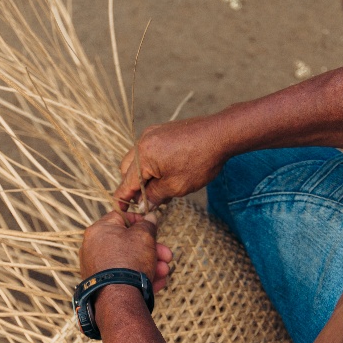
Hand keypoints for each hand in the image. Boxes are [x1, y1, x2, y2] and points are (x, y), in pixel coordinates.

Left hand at [80, 211, 172, 292]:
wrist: (118, 298)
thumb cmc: (129, 261)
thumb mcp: (144, 236)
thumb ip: (148, 224)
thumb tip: (150, 217)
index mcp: (99, 230)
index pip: (121, 217)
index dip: (140, 220)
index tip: (153, 227)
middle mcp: (93, 247)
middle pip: (128, 242)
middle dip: (153, 249)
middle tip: (167, 255)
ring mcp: (96, 267)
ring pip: (129, 261)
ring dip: (151, 264)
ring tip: (164, 272)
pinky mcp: (101, 285)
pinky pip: (123, 276)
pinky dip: (140, 277)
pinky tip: (157, 283)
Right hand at [114, 116, 228, 210]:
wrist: (220, 134)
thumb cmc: (201, 161)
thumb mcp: (177, 186)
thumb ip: (155, 196)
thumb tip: (143, 204)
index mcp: (143, 156)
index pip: (126, 183)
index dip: (123, 199)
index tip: (121, 211)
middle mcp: (142, 142)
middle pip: (127, 170)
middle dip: (133, 187)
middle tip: (147, 201)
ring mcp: (151, 134)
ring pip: (137, 160)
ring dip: (143, 176)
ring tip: (160, 189)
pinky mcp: (160, 131)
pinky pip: (147, 151)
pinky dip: (151, 164)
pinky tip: (166, 174)